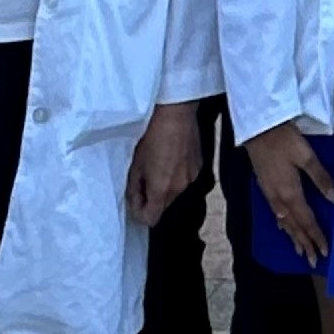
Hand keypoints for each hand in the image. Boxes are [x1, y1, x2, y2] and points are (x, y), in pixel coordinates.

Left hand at [126, 102, 200, 226]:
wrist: (177, 115)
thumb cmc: (152, 137)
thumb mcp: (136, 164)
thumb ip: (134, 189)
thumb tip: (134, 203)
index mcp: (162, 190)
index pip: (151, 218)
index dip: (139, 214)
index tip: (133, 202)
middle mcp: (180, 189)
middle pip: (164, 206)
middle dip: (152, 199)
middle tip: (142, 180)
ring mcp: (192, 178)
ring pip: (175, 192)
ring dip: (165, 186)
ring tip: (158, 166)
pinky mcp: (200, 167)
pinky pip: (185, 179)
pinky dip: (177, 175)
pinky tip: (172, 157)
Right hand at [242, 120, 333, 267]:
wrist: (258, 128)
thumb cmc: (285, 139)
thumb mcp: (306, 157)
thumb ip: (321, 179)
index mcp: (291, 193)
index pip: (307, 221)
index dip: (316, 236)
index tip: (325, 251)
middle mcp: (279, 198)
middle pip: (294, 226)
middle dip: (305, 243)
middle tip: (315, 261)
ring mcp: (270, 194)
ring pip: (284, 222)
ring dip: (294, 237)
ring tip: (301, 252)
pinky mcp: (264, 187)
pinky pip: (275, 213)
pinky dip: (282, 224)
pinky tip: (283, 228)